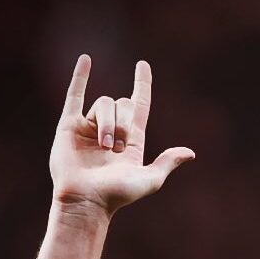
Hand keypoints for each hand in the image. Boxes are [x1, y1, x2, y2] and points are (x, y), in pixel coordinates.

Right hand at [50, 55, 194, 215]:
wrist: (86, 199)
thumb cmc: (118, 194)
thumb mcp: (150, 180)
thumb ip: (167, 163)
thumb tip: (190, 153)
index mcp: (132, 140)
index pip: (139, 105)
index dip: (142, 85)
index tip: (143, 65)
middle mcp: (111, 130)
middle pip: (121, 104)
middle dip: (122, 122)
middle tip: (116, 148)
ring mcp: (90, 127)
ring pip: (103, 104)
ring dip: (106, 123)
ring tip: (103, 147)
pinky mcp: (70, 126)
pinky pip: (74, 96)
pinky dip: (80, 77)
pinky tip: (86, 59)